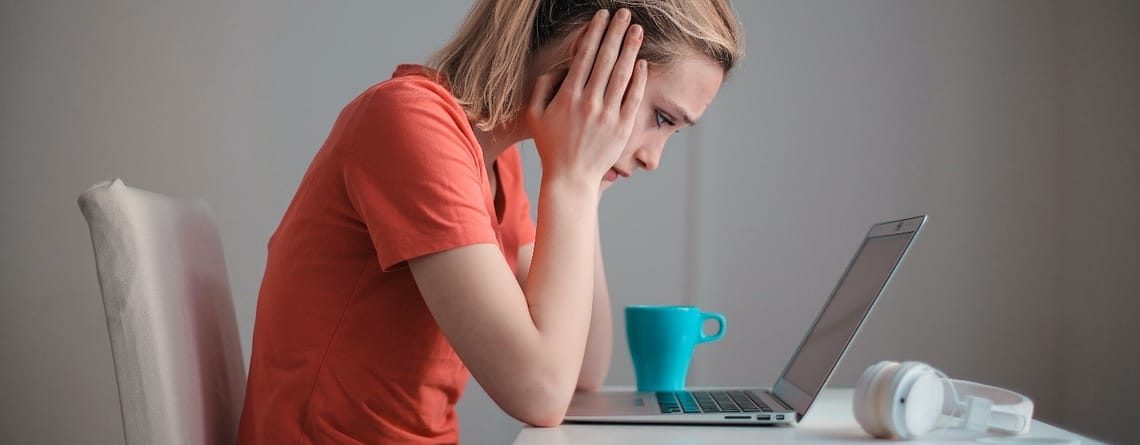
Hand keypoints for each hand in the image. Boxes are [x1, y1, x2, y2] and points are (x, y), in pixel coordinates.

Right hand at [527, 8, 646, 187]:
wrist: (570, 178)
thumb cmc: (551, 146)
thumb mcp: (535, 115)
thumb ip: (542, 87)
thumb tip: (558, 67)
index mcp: (567, 96)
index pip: (584, 56)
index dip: (595, 33)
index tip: (602, 16)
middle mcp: (589, 102)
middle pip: (605, 59)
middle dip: (616, 32)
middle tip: (625, 14)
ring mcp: (607, 115)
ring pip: (621, 74)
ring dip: (631, 49)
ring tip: (637, 30)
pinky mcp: (622, 128)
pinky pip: (633, 98)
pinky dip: (639, 78)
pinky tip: (642, 62)